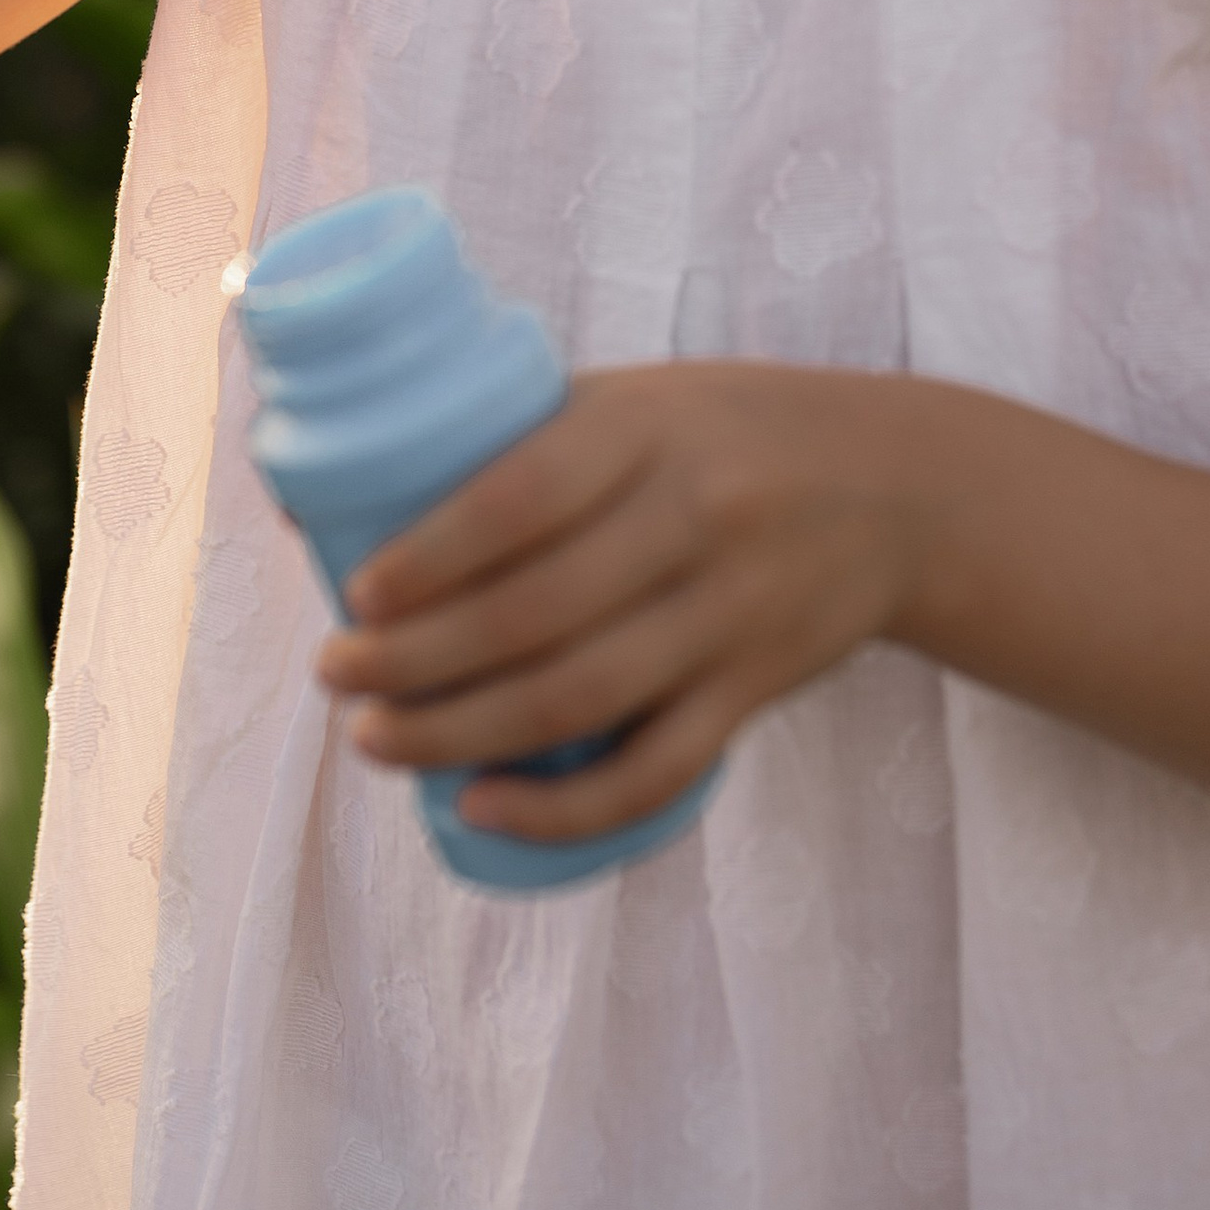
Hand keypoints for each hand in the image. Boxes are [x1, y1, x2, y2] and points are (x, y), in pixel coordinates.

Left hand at [316, 361, 925, 841]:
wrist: (897, 488)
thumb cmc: (714, 434)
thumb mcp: (628, 400)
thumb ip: (506, 443)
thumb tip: (312, 501)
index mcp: (647, 429)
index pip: (525, 495)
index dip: (432, 554)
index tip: (355, 591)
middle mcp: (695, 520)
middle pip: (537, 613)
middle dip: (417, 659)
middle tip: (336, 675)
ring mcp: (731, 615)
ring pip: (583, 696)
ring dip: (462, 734)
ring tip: (375, 740)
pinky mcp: (756, 690)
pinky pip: (657, 769)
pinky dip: (565, 803)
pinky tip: (481, 809)